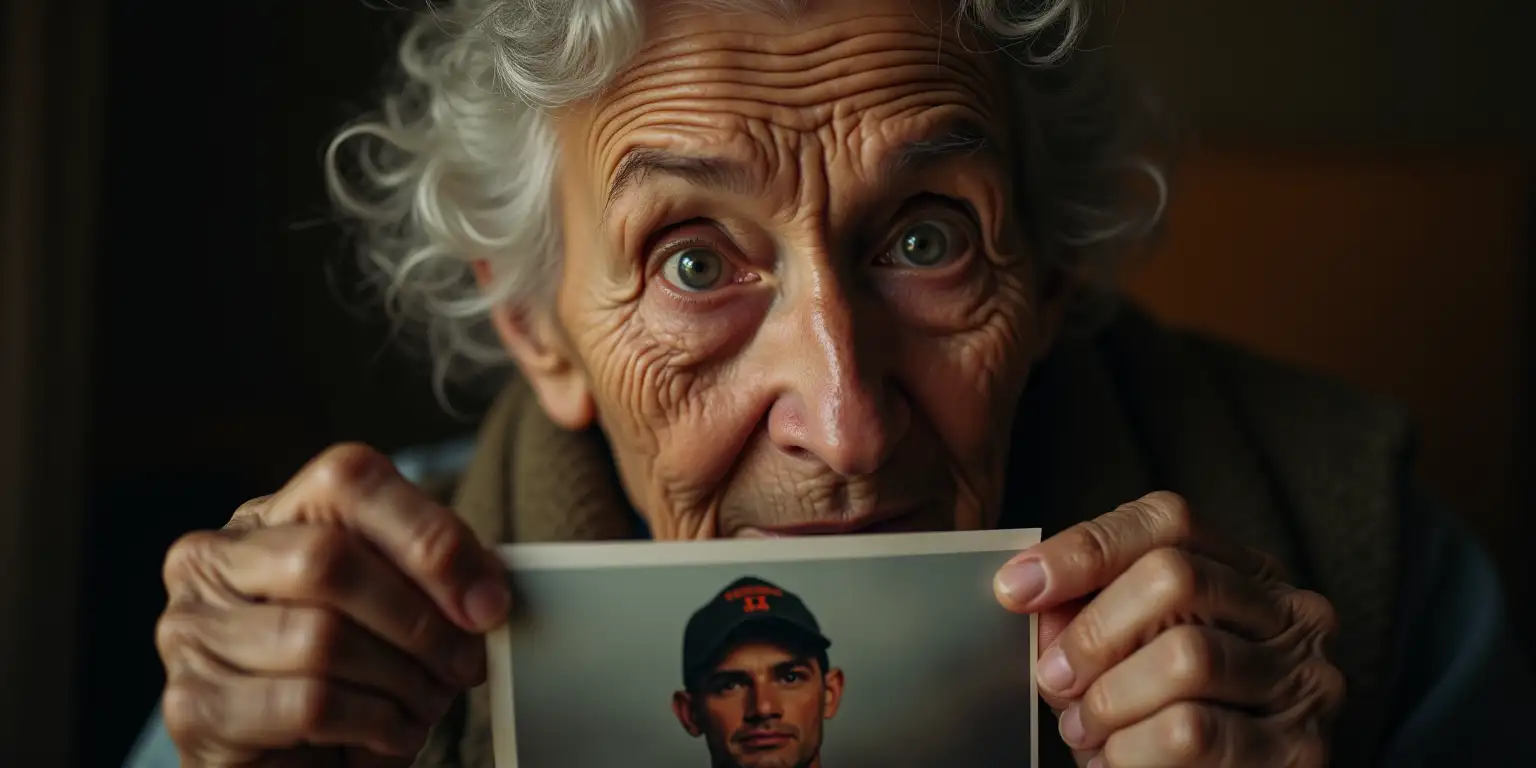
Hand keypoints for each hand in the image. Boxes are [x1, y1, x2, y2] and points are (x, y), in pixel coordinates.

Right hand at [155, 443, 511, 766]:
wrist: (294, 762)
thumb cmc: (349, 677)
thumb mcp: (396, 611)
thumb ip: (433, 578)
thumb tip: (483, 589)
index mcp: (270, 516)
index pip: (347, 479)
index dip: (427, 533)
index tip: (485, 599)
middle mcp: (215, 559)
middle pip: (328, 558)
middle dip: (420, 619)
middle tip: (465, 663)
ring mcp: (192, 630)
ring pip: (321, 637)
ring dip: (402, 680)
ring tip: (428, 703)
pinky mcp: (195, 705)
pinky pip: (309, 703)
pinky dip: (374, 723)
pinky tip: (392, 734)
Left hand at [993, 492, 1342, 767]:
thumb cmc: (1163, 718)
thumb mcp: (1125, 650)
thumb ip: (1087, 610)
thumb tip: (1029, 591)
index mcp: (1245, 570)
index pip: (1167, 522)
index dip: (1084, 550)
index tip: (1016, 590)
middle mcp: (1289, 612)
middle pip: (1174, 577)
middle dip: (1095, 631)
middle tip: (1055, 679)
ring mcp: (1304, 678)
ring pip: (1186, 657)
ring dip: (1110, 700)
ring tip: (1084, 730)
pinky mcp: (1300, 748)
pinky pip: (1193, 732)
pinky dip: (1132, 750)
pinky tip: (1114, 761)